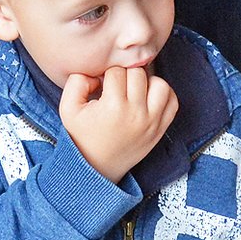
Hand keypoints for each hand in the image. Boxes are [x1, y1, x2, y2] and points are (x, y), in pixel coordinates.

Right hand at [59, 65, 177, 184]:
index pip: (116, 71)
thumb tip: (97, 74)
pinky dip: (163, 95)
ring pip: (160, 84)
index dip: (106, 74)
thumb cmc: (81, 136)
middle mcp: (136, 113)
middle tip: (116, 87)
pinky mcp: (160, 130)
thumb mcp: (68, 108)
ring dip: (147, 82)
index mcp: (113, 107)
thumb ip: (77, 81)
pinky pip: (173, 102)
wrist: (95, 168)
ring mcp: (152, 122)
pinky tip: (147, 97)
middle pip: (138, 73)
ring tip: (133, 90)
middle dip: (125, 75)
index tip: (101, 85)